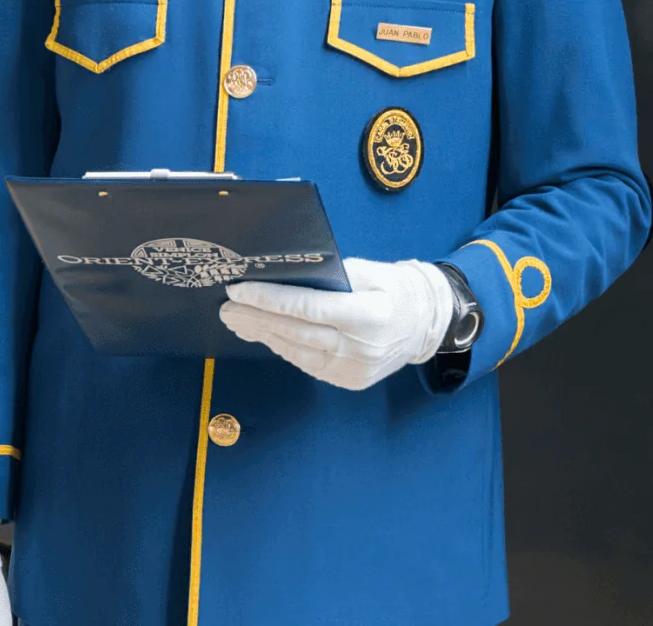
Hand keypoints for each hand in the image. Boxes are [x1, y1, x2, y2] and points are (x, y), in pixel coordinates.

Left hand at [218, 257, 454, 390]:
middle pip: (296, 331)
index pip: (308, 307)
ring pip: (297, 351)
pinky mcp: (349, 380)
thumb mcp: (370, 271)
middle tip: (226, 308)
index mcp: (368, 315)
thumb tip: (285, 274)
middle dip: (255, 318)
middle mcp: (360, 347)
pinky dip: (283, 347)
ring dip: (263, 335)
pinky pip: (307, 363)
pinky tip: (264, 335)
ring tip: (237, 321)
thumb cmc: (395, 290)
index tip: (240, 290)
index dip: (269, 299)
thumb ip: (331, 275)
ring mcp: (354, 368)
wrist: (426, 324)